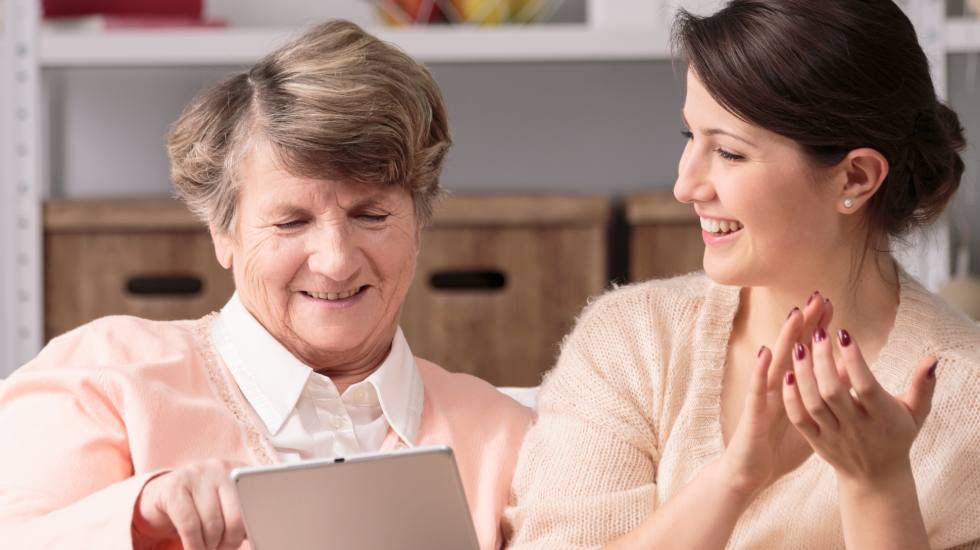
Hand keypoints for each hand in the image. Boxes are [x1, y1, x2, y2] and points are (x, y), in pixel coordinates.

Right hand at [133, 459, 246, 549]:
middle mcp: (221, 468)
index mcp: (241, 471)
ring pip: (212, 524)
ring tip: (209, 548)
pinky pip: (189, 525)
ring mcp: (196, 474)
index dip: (254, 526)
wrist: (161, 496)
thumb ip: (242, 516)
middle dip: (230, 542)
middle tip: (223, 548)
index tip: (251, 540)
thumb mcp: (225, 506)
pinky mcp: (174, 487)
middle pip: (236, 517)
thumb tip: (258, 536)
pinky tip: (193, 549)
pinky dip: (193, 544)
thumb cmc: (201, 507)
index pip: (257, 502)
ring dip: (210, 546)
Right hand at [720, 292, 833, 496]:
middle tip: (819, 297)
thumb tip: (849, 384)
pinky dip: (760, 370)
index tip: (832, 307)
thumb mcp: (812, 423)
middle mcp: (777, 386)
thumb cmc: (778, 450)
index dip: (818, 330)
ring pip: (777, 362)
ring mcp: (763, 397)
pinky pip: (757, 389)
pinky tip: (765, 352)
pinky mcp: (753, 413)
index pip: (807, 352)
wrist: (750, 474)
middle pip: (793, 349)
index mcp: (793, 388)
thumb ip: (826, 402)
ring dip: (785, 338)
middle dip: (806, 324)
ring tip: (795, 314)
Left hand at [782, 327, 936, 485]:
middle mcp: (856, 427)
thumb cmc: (896, 435)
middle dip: (823, 360)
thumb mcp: (915, 413)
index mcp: (882, 417)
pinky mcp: (816, 442)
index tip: (844, 333)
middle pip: (833, 392)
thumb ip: (922, 386)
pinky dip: (791, 398)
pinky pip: (799, 419)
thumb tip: (931, 359)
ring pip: (813, 403)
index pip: (865, 386)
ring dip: (803, 374)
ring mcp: (834, 435)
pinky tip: (786, 375)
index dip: (854, 360)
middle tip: (817, 332)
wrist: (876, 477)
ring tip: (799, 347)